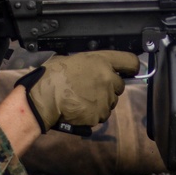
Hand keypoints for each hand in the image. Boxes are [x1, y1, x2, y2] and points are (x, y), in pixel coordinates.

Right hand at [17, 51, 140, 131]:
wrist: (44, 96)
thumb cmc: (53, 74)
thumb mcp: (73, 59)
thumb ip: (90, 63)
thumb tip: (93, 67)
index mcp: (102, 61)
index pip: (130, 61)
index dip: (131, 67)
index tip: (130, 71)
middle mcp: (109, 79)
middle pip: (119, 86)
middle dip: (109, 88)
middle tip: (91, 89)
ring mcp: (105, 99)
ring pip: (110, 102)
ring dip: (100, 102)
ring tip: (81, 100)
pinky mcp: (99, 115)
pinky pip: (100, 116)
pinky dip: (92, 114)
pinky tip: (79, 110)